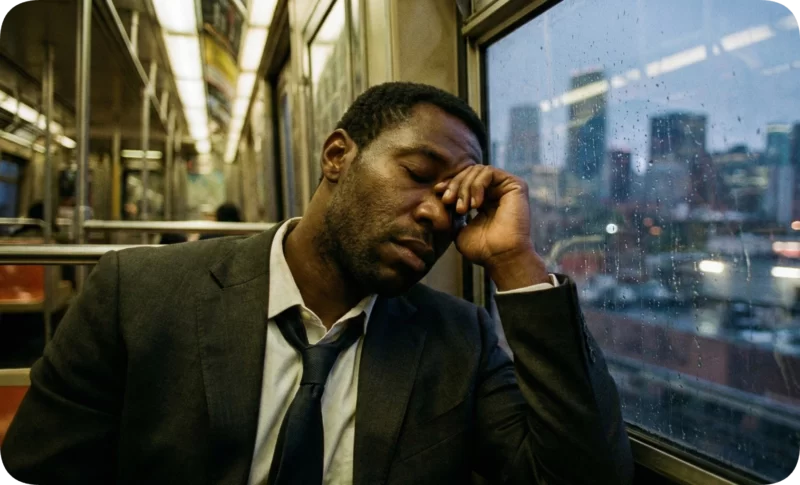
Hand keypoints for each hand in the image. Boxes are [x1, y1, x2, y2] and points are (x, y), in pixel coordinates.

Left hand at [436, 165, 548, 289]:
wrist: (500, 257)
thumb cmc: (482, 249)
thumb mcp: (459, 229)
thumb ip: (452, 212)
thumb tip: (442, 196)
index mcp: (484, 200)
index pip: (465, 181)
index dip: (450, 183)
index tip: (437, 192)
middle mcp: (496, 192)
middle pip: (470, 173)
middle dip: (455, 185)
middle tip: (448, 202)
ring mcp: (506, 188)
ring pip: (478, 171)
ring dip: (464, 187)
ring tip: (462, 209)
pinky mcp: (515, 185)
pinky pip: (489, 172)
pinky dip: (477, 185)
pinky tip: (476, 204)